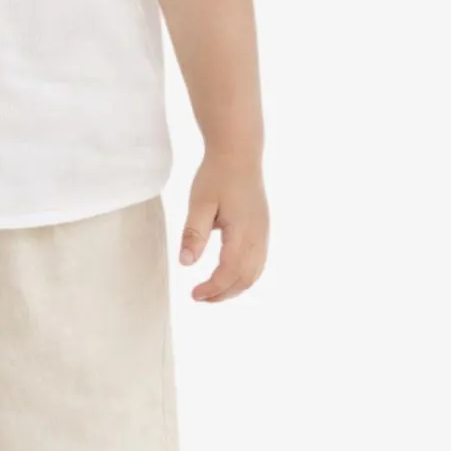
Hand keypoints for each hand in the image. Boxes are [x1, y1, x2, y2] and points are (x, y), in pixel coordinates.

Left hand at [178, 156, 267, 302]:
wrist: (239, 153)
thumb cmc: (217, 176)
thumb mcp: (199, 203)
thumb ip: (194, 233)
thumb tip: (186, 263)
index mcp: (243, 231)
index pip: (230, 271)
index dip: (213, 288)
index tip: (193, 295)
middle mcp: (259, 236)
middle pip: (246, 278)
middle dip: (223, 293)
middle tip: (199, 297)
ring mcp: (263, 233)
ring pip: (254, 273)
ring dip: (234, 287)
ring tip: (211, 291)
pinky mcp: (262, 229)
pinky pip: (258, 262)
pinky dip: (243, 276)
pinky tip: (227, 276)